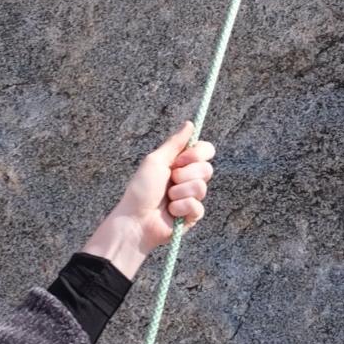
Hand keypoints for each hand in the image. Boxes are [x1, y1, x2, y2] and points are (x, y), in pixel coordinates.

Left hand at [82, 122, 216, 278]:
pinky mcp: (193, 215)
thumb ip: (174, 143)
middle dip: (186, 174)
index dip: (197, 154)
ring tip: (167, 198)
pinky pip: (198, 207)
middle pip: (207, 169)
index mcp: (180, 163)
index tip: (180, 160)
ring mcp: (191, 197)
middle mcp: (188, 178)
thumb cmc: (141, 190)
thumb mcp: (155, 161)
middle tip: (171, 179)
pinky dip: (181, 207)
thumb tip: (190, 123)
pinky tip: (171, 212)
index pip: (206, 150)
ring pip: (202, 188)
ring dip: (180, 192)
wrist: (136, 220)